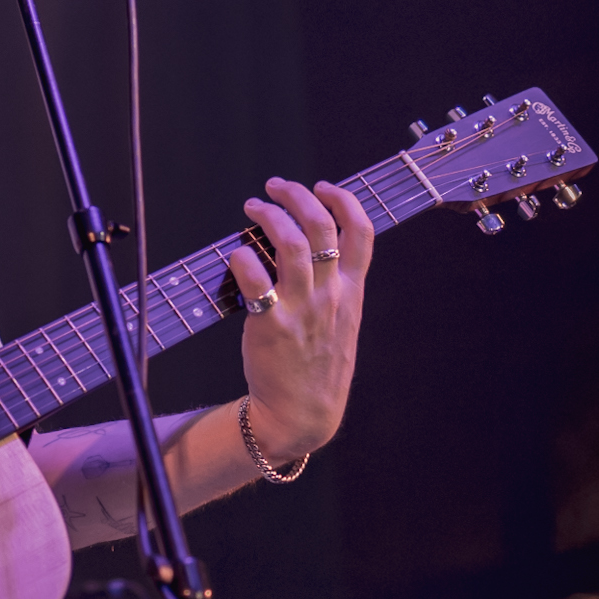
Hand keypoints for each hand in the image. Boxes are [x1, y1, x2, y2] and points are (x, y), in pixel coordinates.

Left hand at [226, 178, 372, 464]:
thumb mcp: (342, 321)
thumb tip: (313, 245)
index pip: (362, 232)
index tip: (323, 186)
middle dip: (297, 195)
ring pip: (290, 243)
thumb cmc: (317, 363)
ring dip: (268, 215)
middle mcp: (330, 295)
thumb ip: (335, 285)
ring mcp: (302, 308)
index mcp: (351, 291)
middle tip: (274, 187)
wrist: (303, 412)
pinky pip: (255, 278)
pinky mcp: (271, 324)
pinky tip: (235, 255)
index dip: (343, 200)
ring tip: (252, 207)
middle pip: (320, 226)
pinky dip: (242, 257)